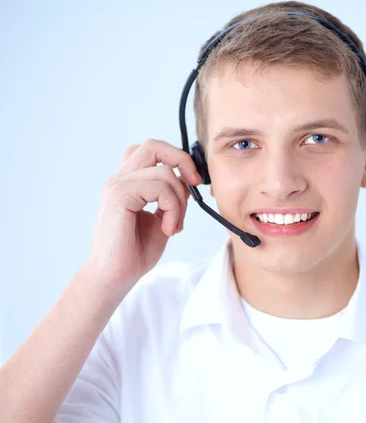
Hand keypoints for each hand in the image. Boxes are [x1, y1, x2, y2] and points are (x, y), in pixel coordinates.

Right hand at [83, 138, 201, 296]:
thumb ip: (172, 198)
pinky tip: (167, 229)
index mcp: (129, 181)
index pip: (152, 150)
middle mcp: (120, 178)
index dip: (176, 158)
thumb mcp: (162, 218)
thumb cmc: (135, 252)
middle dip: (182, 161)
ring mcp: (117, 185)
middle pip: (154, 145)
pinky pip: (159, 188)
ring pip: (164, 172)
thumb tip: (188, 182)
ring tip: (174, 225)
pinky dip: (172, 208)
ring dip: (180, 201)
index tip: (193, 182)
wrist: (114, 277)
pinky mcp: (118, 195)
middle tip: (194, 185)